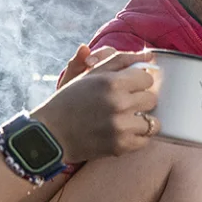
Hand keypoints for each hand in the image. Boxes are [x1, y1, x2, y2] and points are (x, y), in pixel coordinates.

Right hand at [32, 50, 157, 163]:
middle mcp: (118, 103)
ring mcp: (120, 126)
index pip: (148, 79)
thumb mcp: (91, 74)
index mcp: (112, 82)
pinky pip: (145, 140)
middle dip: (140, 101)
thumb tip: (150, 56)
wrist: (50, 134)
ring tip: (124, 120)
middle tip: (124, 104)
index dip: (138, 83)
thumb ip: (121, 60)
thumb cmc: (70, 100)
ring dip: (140, 121)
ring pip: (152, 122)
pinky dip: (136, 138)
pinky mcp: (120, 146)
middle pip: (152, 99)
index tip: (128, 87)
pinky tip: (122, 133)